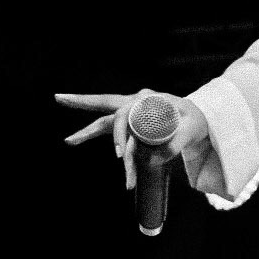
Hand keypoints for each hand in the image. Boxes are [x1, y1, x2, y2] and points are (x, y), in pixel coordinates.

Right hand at [55, 90, 210, 196]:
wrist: (199, 120)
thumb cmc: (196, 121)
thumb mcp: (192, 130)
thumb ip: (175, 144)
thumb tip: (150, 160)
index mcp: (149, 100)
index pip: (125, 113)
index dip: (119, 133)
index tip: (120, 154)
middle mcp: (136, 103)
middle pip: (105, 104)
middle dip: (81, 101)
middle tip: (58, 98)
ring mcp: (132, 113)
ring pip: (104, 122)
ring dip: (86, 132)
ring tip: (68, 141)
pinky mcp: (132, 125)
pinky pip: (111, 131)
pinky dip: (95, 137)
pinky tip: (74, 141)